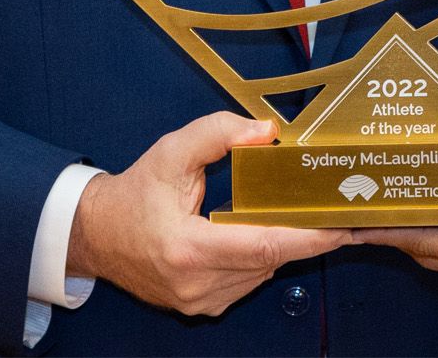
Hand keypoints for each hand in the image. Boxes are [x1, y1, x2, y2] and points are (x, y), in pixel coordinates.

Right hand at [69, 112, 349, 316]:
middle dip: (303, 236)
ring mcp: (199, 301)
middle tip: (335, 212)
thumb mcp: (171, 151)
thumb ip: (218, 133)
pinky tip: (260, 232)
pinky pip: (246, 281)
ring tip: (298, 216)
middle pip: (269, 260)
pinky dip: (259, 257)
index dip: (307, 236)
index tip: (341, 226)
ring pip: (261, 272)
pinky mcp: (200, 307)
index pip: (264, 246)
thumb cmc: (133, 193)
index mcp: (188, 249)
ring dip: (280, 245)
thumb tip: (266, 131)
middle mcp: (196, 284)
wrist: (96, 235)